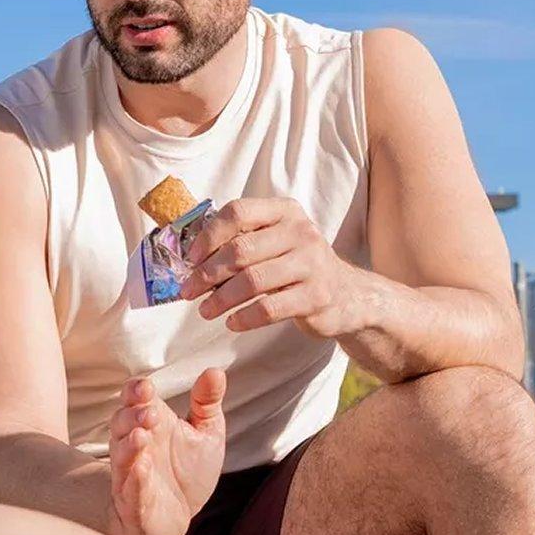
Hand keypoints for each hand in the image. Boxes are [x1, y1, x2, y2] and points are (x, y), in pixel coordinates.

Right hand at [107, 368, 226, 534]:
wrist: (177, 517)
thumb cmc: (187, 472)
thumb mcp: (205, 434)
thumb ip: (207, 403)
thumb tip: (215, 371)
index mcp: (151, 423)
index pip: (134, 398)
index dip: (135, 391)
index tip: (146, 387)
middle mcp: (136, 445)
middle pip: (121, 422)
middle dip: (132, 415)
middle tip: (150, 413)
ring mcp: (131, 473)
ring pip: (120, 454)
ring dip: (129, 444)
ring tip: (142, 435)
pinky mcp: (133, 501)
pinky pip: (129, 487)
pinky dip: (134, 478)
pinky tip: (143, 467)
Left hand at [182, 196, 371, 335]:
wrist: (346, 295)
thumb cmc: (297, 268)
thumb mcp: (275, 243)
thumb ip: (241, 242)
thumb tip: (192, 261)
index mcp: (284, 211)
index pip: (238, 212)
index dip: (209, 236)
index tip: (190, 259)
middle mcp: (301, 232)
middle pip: (241, 250)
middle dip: (207, 273)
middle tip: (188, 291)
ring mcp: (312, 263)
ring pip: (252, 281)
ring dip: (221, 299)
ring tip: (205, 311)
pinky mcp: (317, 296)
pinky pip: (270, 308)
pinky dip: (245, 317)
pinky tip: (232, 323)